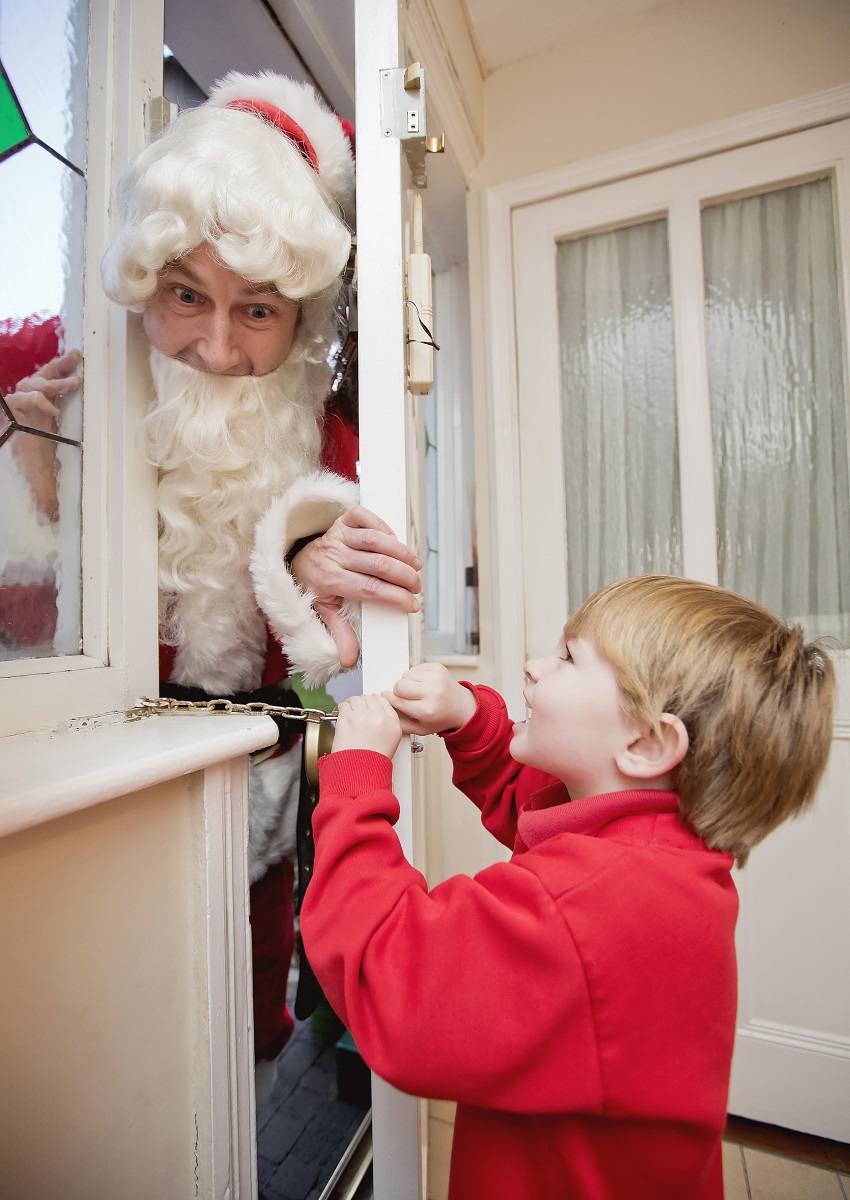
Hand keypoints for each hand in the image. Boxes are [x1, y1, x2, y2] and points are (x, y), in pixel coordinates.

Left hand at [5, 350, 80, 516]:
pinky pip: (45, 384)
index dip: (38, 401)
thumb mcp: (35, 485)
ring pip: (37, 380)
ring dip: (56, 371)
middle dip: (52, 379)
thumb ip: (43, 496)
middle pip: (30, 384)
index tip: (53, 412)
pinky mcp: (39, 404)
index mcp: (19, 425)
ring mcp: (29, 405)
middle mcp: (20, 412)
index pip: (23, 400)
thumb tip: (54, 517)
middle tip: (74, 375)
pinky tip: (72, 370)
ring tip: (75, 360)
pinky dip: (58, 376)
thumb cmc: (27, 476)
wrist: (13, 475)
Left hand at [291, 505, 421, 667]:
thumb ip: (339, 633)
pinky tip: (397, 542)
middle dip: (405, 577)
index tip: (412, 604)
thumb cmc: (318, 585)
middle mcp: (333, 555)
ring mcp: (338, 535)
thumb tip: (349, 661)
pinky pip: (366, 517)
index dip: (395, 597)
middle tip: (416, 587)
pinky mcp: (344, 520)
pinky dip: (385, 528)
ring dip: (402, 553)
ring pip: (376, 540)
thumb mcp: (325, 611)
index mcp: (329, 580)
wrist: (300, 560)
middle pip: (378, 565)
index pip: (369, 589)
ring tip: (415, 566)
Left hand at [331, 693, 402, 758]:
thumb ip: (387, 724)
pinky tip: (343, 716)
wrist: (358, 772)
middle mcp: (380, 717)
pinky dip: (342, 709)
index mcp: (393, 724)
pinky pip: (344, 705)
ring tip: (350, 714)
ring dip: (352, 705)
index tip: (370, 704)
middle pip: (370, 698)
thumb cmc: (371, 763)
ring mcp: (363, 716)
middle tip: (358, 710)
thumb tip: (376, 713)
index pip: (384, 701)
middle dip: (363, 703)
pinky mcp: (348, 718)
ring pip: (357, 699)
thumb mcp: (391, 742)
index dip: (375, 701)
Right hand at [384, 663, 476, 734]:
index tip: (389, 699)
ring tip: (417, 690)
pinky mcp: (438, 668)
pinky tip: (424, 683)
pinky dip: (416, 675)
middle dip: (398, 691)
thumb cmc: (441, 717)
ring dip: (408, 682)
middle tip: (406, 696)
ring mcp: (436, 678)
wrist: (462, 706)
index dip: (390, 700)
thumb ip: (401, 724)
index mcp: (427, 710)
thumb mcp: (421, 729)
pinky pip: (415, 668)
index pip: (397, 700)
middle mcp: (432, 693)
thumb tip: (386, 712)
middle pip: (399, 685)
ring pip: (406, 675)